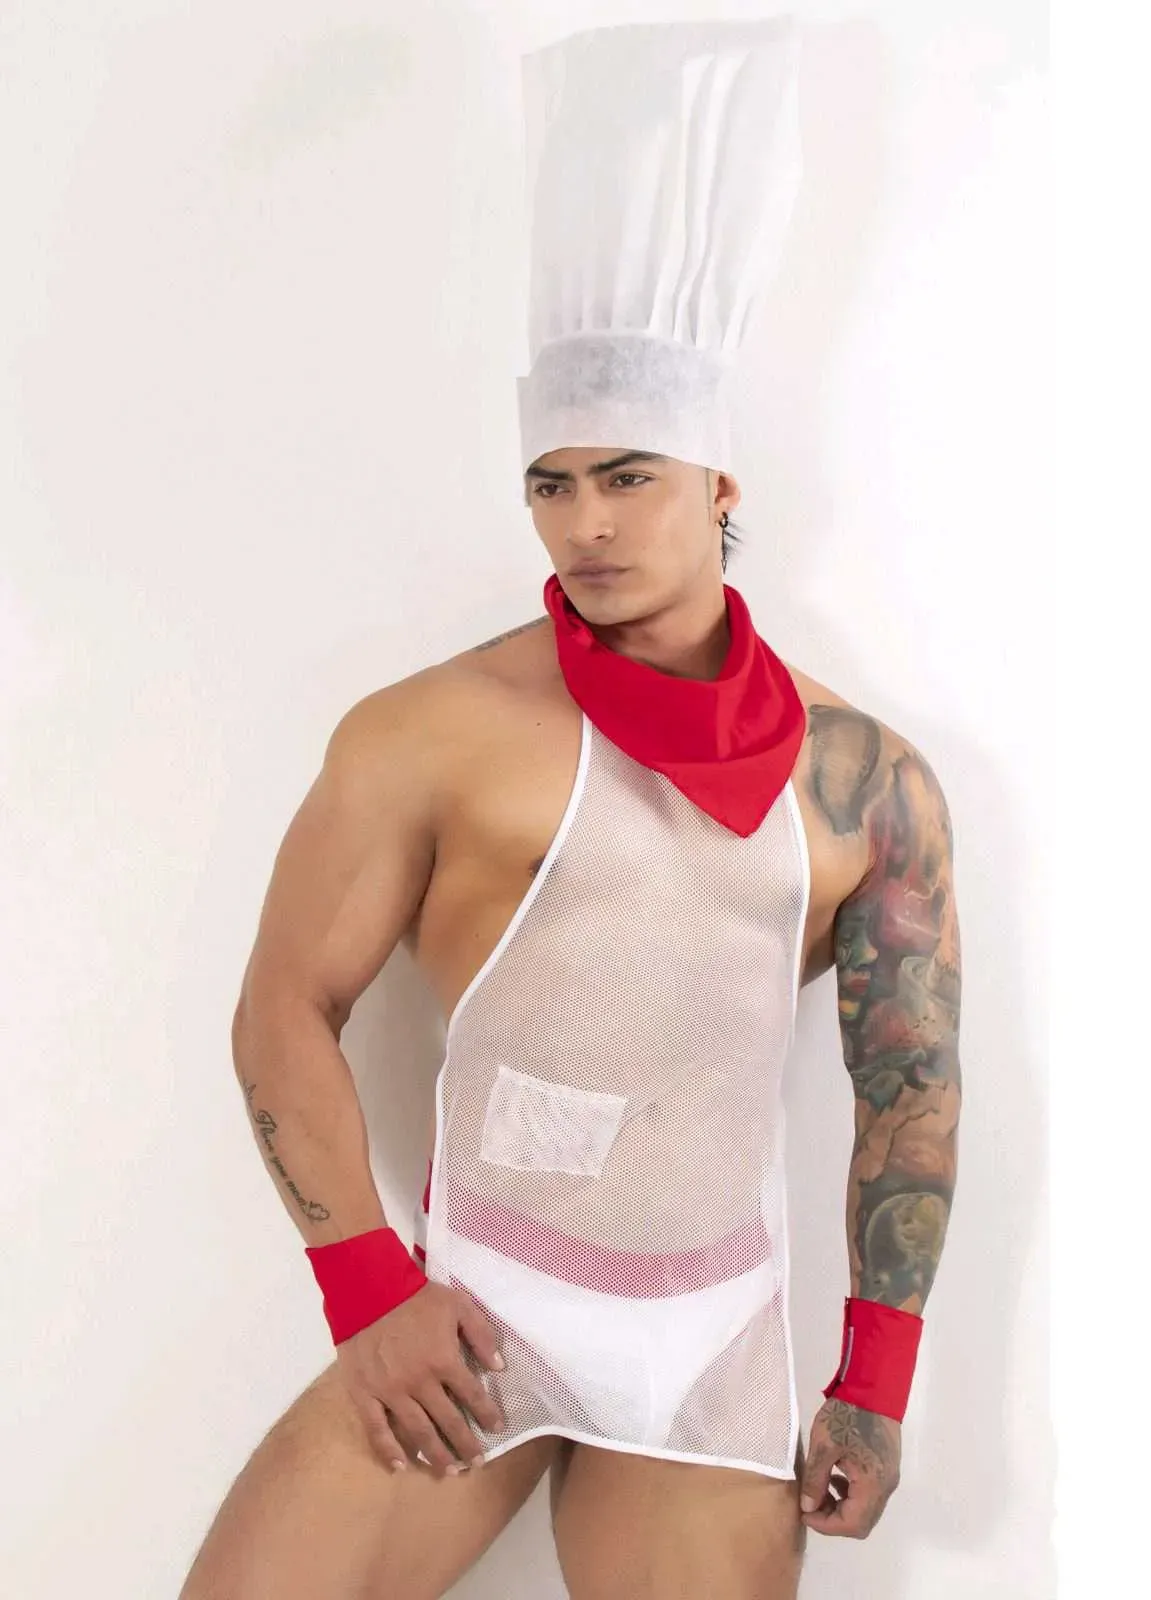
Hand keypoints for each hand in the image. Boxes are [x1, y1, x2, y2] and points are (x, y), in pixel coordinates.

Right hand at [335, 1281, 506, 1478]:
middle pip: (448, 1422)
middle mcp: (420, 1384)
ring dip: (436, 1455)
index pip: (472, 1396)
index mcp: (444, 1361)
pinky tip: (402, 1467)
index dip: (487, 1414)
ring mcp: (391, 1393)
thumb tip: (499, 1367)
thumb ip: (481, 1335)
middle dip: (465, 1444)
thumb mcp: (458, 1305)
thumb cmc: (416, 1296)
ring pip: (417, 1432)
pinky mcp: (365, 1395)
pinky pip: (377, 1430)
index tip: (497, 1428)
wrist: (369, 1289)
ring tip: (449, 1471)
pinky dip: (389, 1451)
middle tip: (476, 1462)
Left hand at [798, 1399, 900, 1538]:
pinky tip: (835, 1478)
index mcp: (873, 1485)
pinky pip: (869, 1494)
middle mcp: (886, 1487)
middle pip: (861, 1522)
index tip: (805, 1513)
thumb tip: (808, 1506)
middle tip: (811, 1505)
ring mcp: (889, 1478)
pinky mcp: (886, 1467)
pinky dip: (851, 1495)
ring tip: (819, 1491)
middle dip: (834, 1519)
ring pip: (866, 1509)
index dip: (826, 1525)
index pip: (852, 1524)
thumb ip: (815, 1479)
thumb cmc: (846, 1414)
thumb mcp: (824, 1444)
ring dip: (842, 1507)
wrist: (874, 1387)